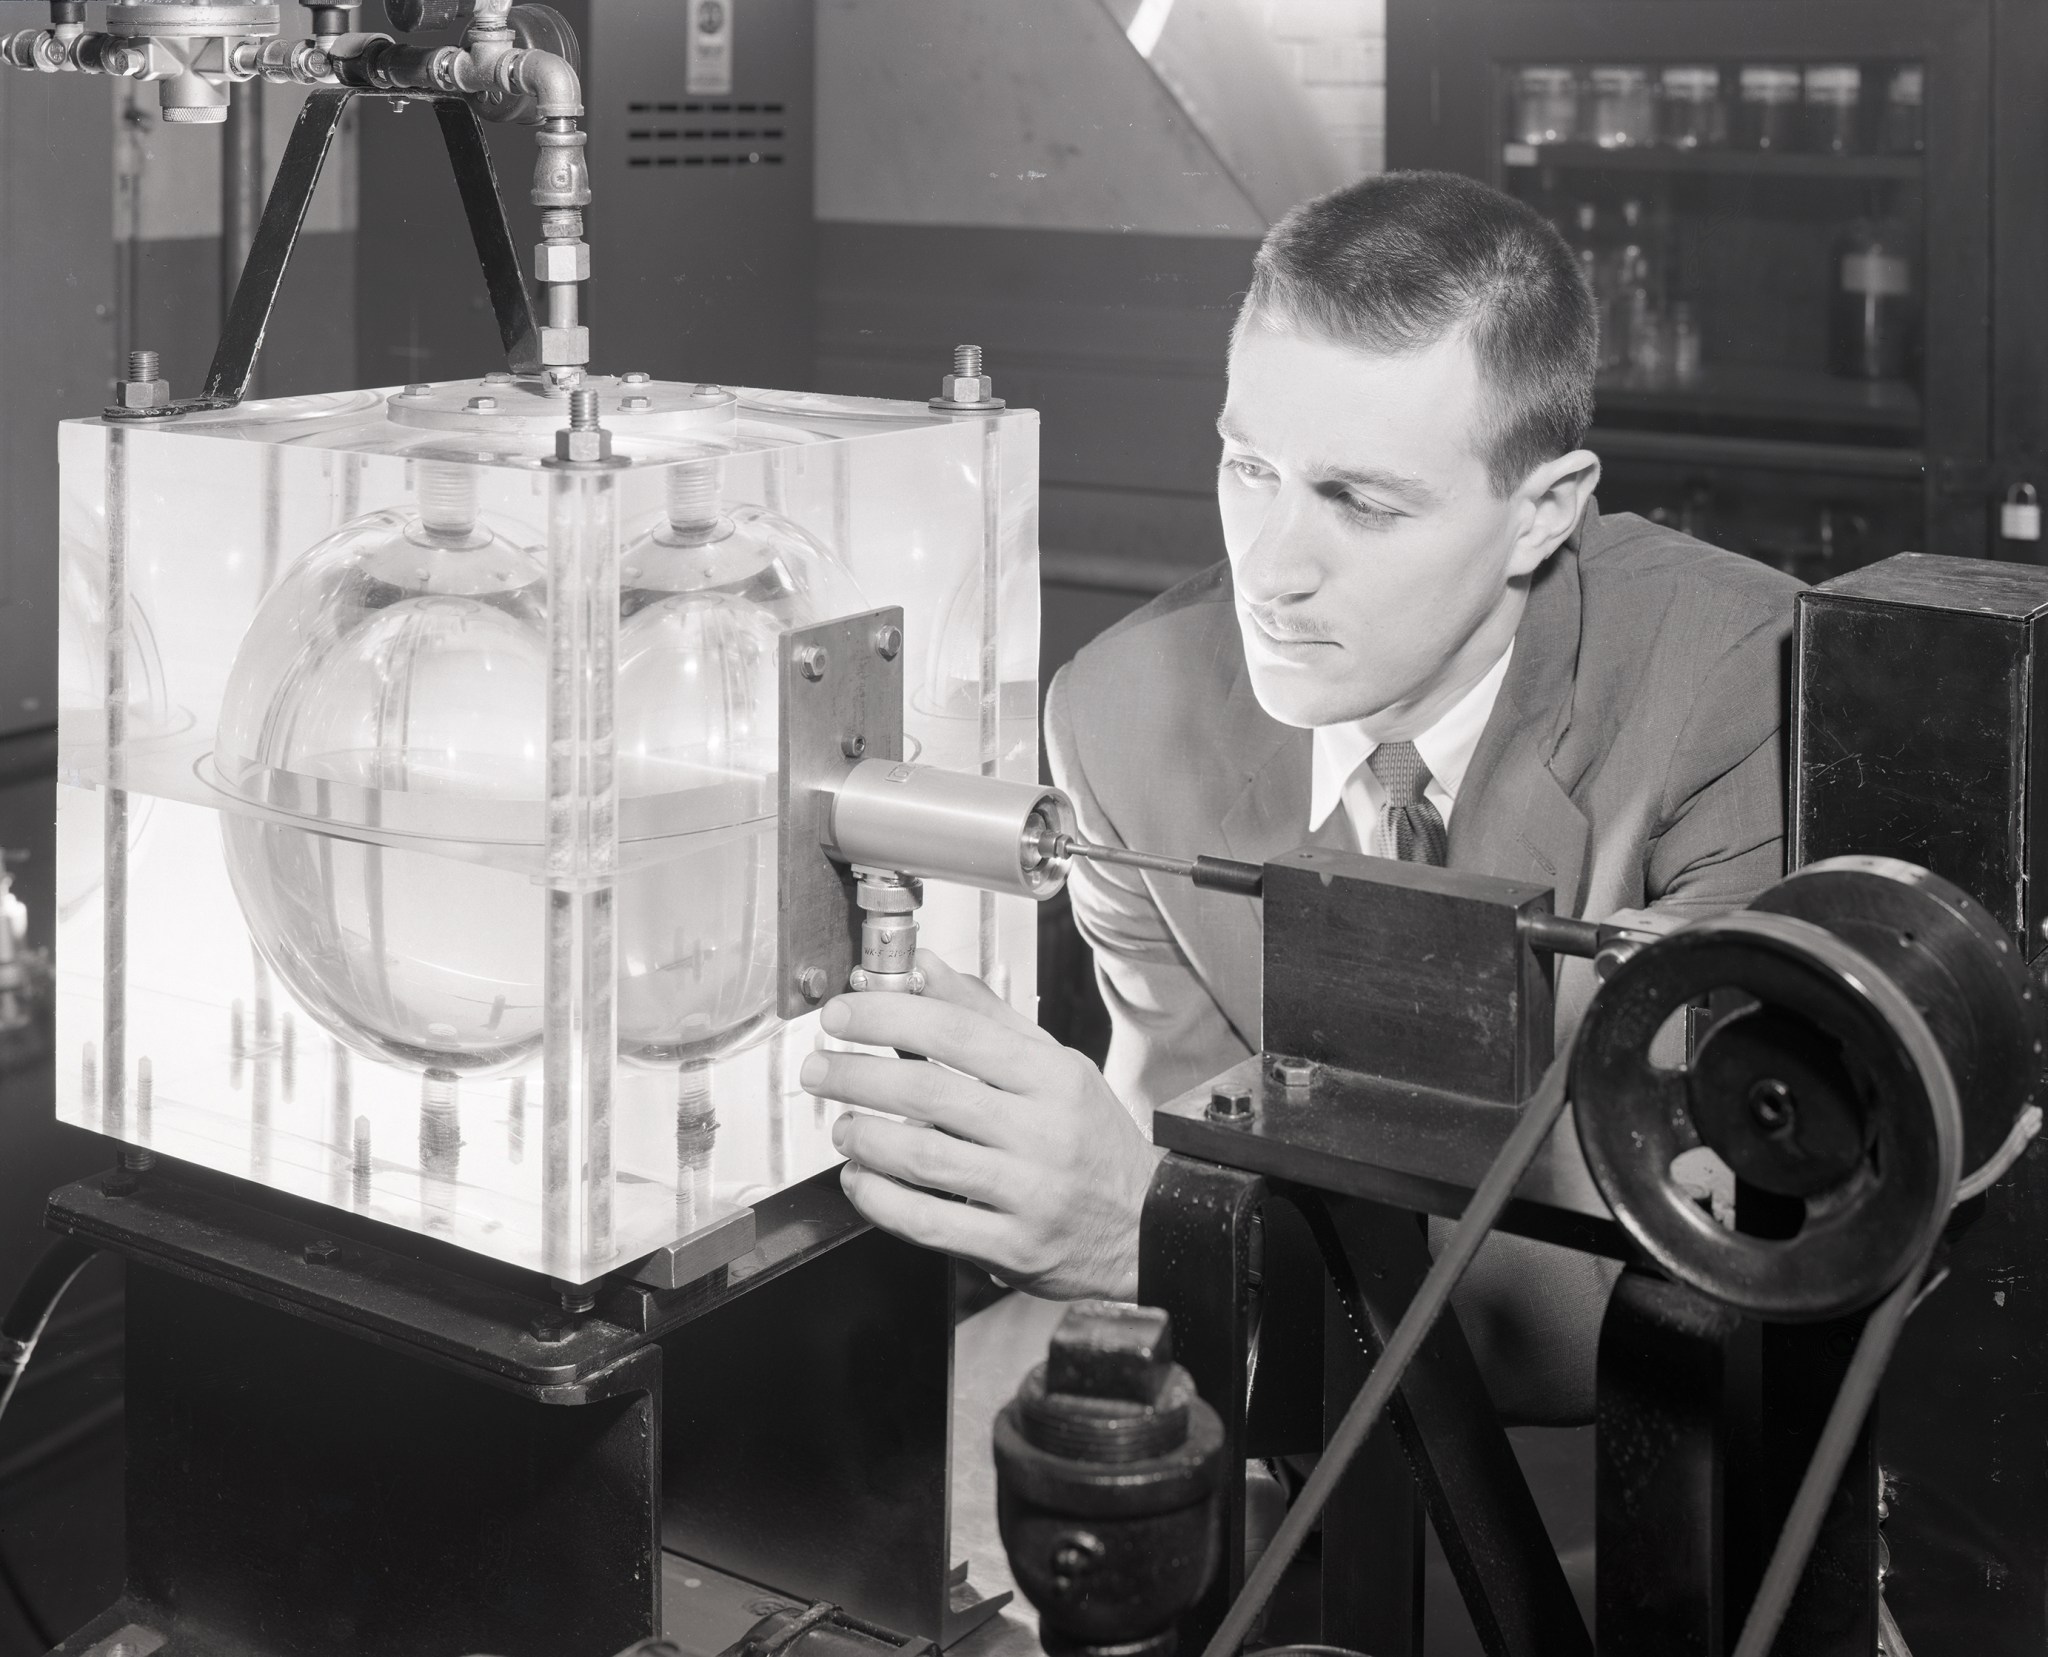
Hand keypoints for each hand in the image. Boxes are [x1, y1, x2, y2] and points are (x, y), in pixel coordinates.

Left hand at [799, 950, 1165, 1298]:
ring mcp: (1030, 1194)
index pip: (956, 1032)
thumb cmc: (1093, 1139)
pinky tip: (862, 1181)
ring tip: (842, 1126)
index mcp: (1054, 1077)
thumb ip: (986, 1015)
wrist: (1149, 1225)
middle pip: (929, 1092)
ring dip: (865, 1137)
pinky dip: (881, 1200)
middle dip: (857, 1074)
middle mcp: (1044, 1132)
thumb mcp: (1056, 1065)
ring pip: (923, 1159)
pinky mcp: (1014, 1248)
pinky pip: (929, 1223)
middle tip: (820, 1067)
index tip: (842, 1013)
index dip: (887, 1016)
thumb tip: (923, 967)